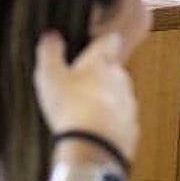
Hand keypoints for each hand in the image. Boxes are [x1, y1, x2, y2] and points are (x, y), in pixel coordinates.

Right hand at [34, 31, 137, 160]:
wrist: (93, 145)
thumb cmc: (69, 106)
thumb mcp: (49, 74)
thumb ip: (50, 51)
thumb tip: (51, 35)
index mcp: (100, 63)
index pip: (109, 42)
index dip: (104, 41)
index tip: (101, 41)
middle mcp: (120, 80)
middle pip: (115, 70)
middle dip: (102, 73)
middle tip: (82, 81)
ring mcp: (128, 105)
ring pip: (119, 95)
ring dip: (106, 99)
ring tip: (84, 109)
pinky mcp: (130, 129)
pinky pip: (120, 120)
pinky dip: (110, 121)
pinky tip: (94, 129)